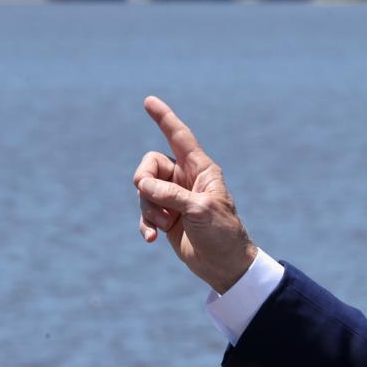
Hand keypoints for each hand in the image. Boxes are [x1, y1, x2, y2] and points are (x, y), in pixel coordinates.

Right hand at [133, 95, 257, 293]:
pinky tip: (151, 239)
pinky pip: (144, 212)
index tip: (148, 101)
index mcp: (201, 169)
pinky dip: (145, 223)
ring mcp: (174, 198)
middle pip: (150, 166)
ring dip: (149, 209)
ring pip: (144, 191)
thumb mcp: (200, 210)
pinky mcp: (166, 217)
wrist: (224, 265)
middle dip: (144, 181)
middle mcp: (185, 179)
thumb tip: (142, 186)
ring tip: (166, 226)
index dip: (164, 118)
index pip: (179, 137)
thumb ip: (171, 195)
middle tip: (149, 196)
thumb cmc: (221, 233)